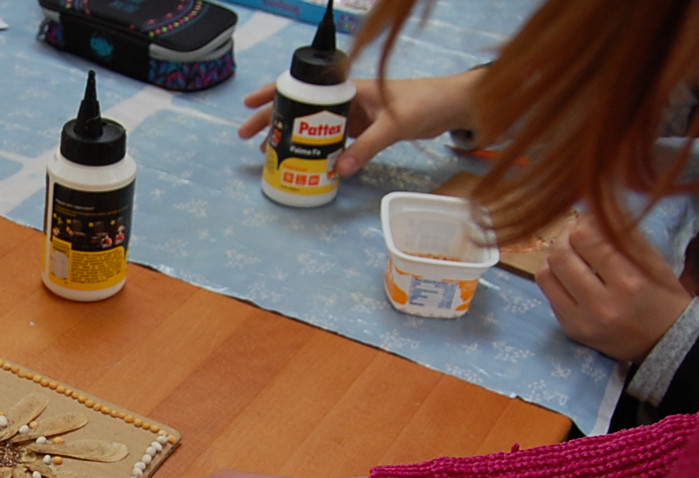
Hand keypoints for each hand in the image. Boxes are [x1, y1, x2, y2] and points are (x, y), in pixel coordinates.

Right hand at [238, 70, 484, 177]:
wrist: (451, 106)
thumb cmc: (426, 104)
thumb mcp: (395, 125)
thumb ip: (367, 148)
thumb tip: (337, 170)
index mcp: (349, 88)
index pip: (304, 87)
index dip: (275, 94)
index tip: (251, 105)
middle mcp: (346, 99)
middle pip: (300, 107)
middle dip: (272, 119)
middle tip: (246, 137)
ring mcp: (351, 114)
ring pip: (310, 124)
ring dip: (288, 136)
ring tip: (266, 151)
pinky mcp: (360, 129)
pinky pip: (328, 139)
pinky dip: (312, 148)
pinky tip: (300, 160)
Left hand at [534, 214, 693, 361]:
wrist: (665, 341)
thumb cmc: (662, 295)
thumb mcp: (652, 262)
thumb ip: (621, 237)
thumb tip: (588, 213)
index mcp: (629, 282)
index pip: (587, 239)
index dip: (583, 222)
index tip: (588, 218)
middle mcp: (601, 304)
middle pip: (560, 256)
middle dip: (564, 236)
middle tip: (574, 232)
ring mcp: (581, 320)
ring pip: (545, 275)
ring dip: (554, 256)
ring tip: (568, 251)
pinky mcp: (570, 329)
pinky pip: (549, 294)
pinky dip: (555, 277)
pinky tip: (568, 273)